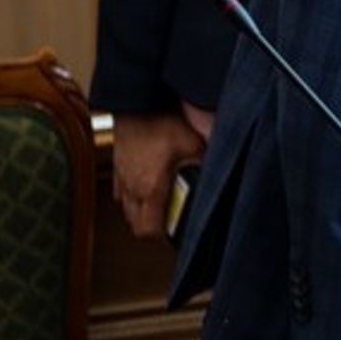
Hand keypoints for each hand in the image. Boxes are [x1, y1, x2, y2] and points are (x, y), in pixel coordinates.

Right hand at [113, 108, 207, 239]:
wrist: (136, 103)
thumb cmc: (161, 122)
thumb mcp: (194, 145)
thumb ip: (206, 165)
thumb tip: (222, 176)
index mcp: (150, 188)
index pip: (148, 230)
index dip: (161, 236)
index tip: (176, 234)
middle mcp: (132, 188)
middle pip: (136, 224)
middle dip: (152, 227)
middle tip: (171, 221)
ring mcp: (121, 178)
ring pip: (127, 209)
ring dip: (142, 212)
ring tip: (161, 205)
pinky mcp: (118, 167)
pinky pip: (122, 192)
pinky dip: (133, 196)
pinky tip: (148, 187)